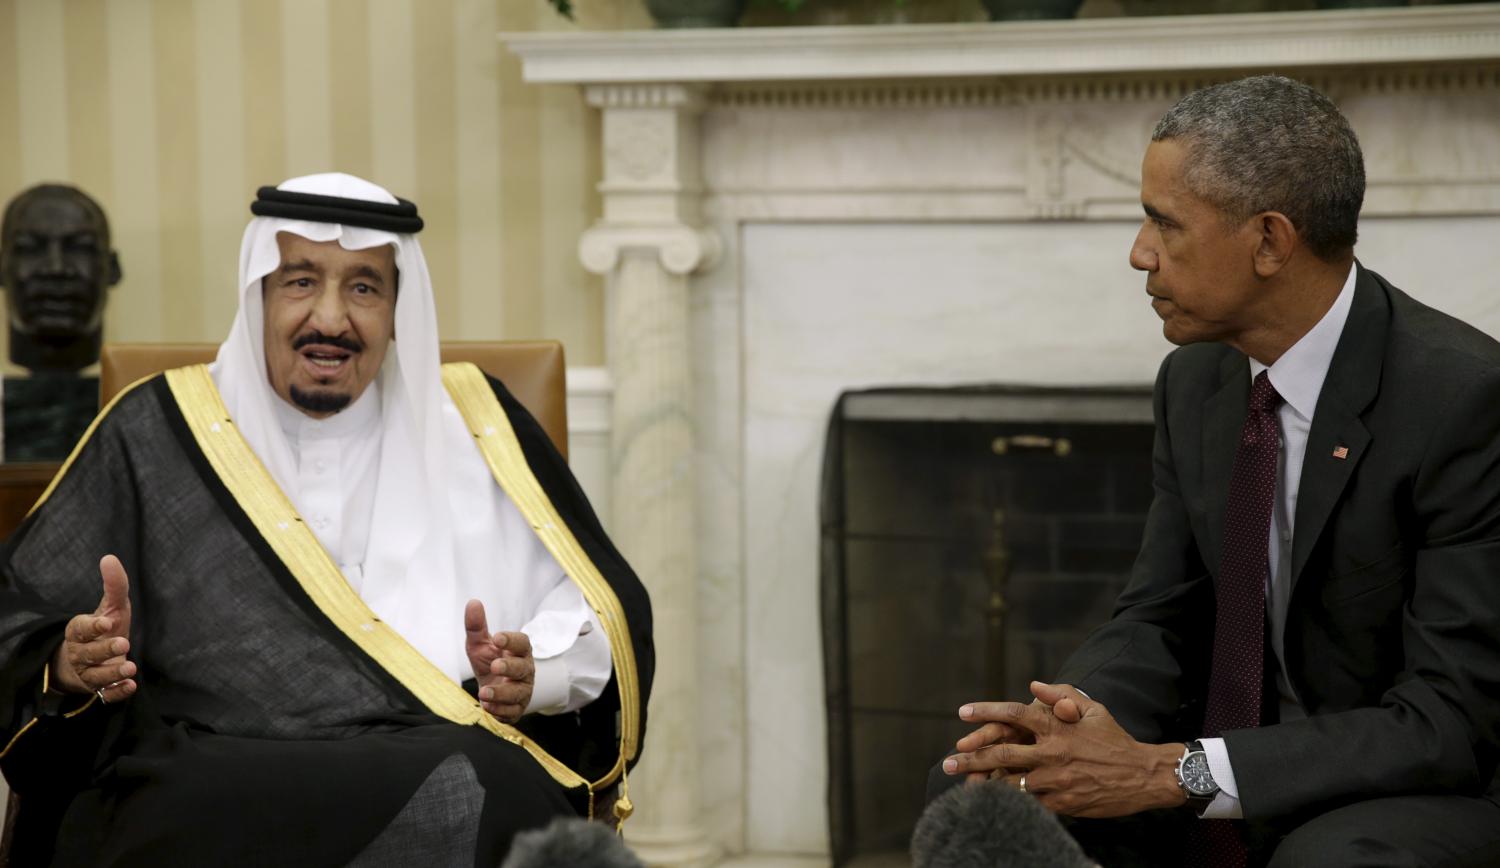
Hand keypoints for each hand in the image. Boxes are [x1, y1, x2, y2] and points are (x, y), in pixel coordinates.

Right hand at [50, 555, 136, 702]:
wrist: (92, 659)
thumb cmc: (104, 628)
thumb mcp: (110, 606)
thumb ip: (114, 585)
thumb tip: (109, 558)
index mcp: (79, 632)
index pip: (80, 629)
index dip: (92, 626)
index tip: (106, 623)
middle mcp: (80, 654)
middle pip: (87, 654)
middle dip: (104, 649)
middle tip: (124, 643)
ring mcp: (89, 673)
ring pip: (96, 676)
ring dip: (113, 673)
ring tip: (131, 668)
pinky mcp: (101, 689)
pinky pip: (106, 695)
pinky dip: (117, 692)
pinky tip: (130, 686)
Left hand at [463, 600, 534, 722]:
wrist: (492, 690)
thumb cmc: (490, 663)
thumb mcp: (480, 645)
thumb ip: (476, 627)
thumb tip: (473, 602)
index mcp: (518, 651)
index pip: (522, 643)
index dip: (512, 640)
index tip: (497, 638)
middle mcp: (525, 671)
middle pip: (523, 668)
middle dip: (509, 667)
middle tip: (494, 666)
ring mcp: (522, 691)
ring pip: (518, 693)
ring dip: (501, 693)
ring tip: (484, 692)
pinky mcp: (516, 709)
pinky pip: (512, 711)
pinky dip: (500, 710)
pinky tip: (487, 706)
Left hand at [943, 681, 1184, 817]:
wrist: (1142, 776)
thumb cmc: (1115, 739)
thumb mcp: (1093, 709)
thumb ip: (1061, 694)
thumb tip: (1033, 684)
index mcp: (1056, 726)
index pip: (1013, 714)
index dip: (985, 712)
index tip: (963, 713)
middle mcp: (1051, 752)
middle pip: (1001, 753)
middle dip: (970, 758)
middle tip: (949, 762)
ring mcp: (1055, 780)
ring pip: (1010, 783)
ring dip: (985, 784)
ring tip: (964, 785)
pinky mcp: (1062, 803)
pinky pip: (1029, 803)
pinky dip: (1010, 801)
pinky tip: (994, 802)